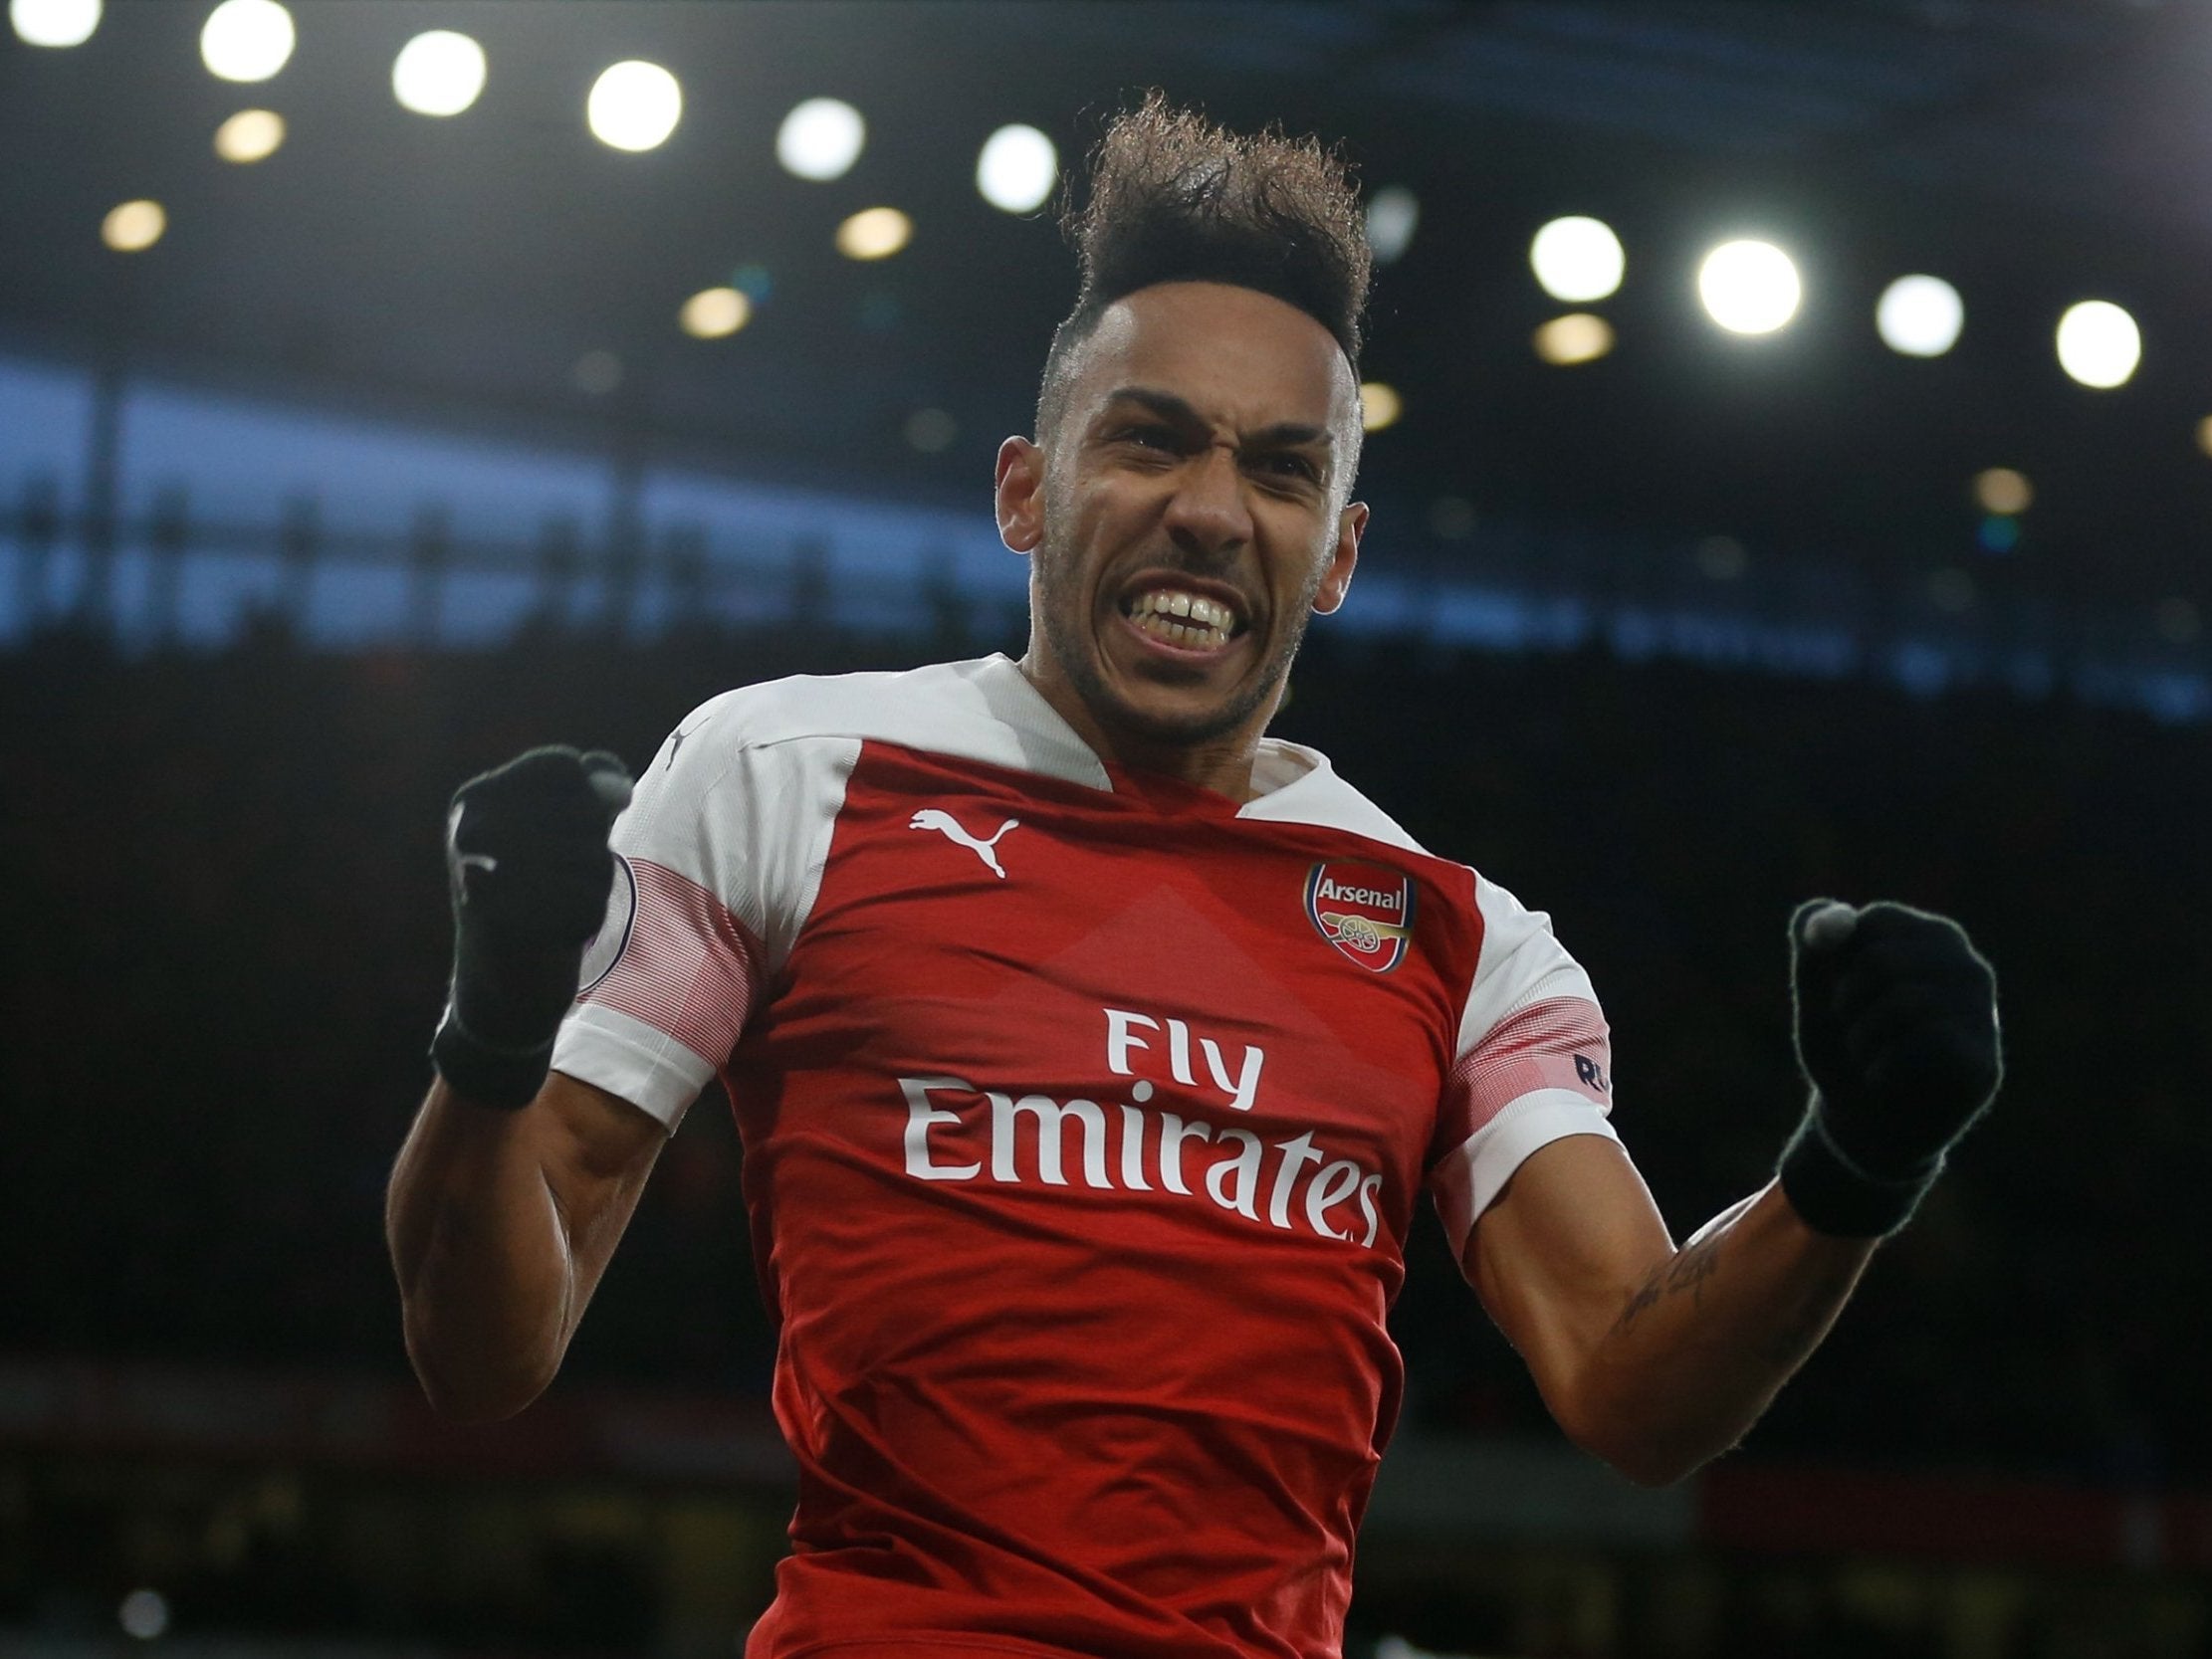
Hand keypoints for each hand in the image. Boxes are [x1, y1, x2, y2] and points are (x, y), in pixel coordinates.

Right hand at [433, 746, 632, 1106]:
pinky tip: (554, 935)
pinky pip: (585, 901)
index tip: (575, 830)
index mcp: (474, 799)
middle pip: (585, 809)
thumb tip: (616, 787)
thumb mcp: (557, 835)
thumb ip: (590, 796)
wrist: (500, 990)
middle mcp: (469, 828)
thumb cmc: (535, 899)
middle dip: (592, 848)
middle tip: (558, 882)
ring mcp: (481, 873)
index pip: (562, 765)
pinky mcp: (502, 921)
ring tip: (555, 907)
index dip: (589, 796)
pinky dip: (586, 920)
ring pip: (590, 856)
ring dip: (592, 887)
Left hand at [1780, 899, 2001, 1234]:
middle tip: (1852, 1031)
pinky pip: (1923, 1047)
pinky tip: (1884, 1080)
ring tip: (1867, 1057)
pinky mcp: (1983, 1064)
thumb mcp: (1816, 983)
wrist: (1862, 1122)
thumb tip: (1832, 922)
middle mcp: (1969, 968)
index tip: (1840, 992)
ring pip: (1905, 1004)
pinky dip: (1881, 1067)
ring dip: (1861, 1039)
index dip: (1838, 963)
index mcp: (1932, 937)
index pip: (1875, 922)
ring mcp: (1985, 1017)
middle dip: (1847, 1003)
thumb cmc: (1843, 1041)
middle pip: (1885, 961)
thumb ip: (1814, 938)